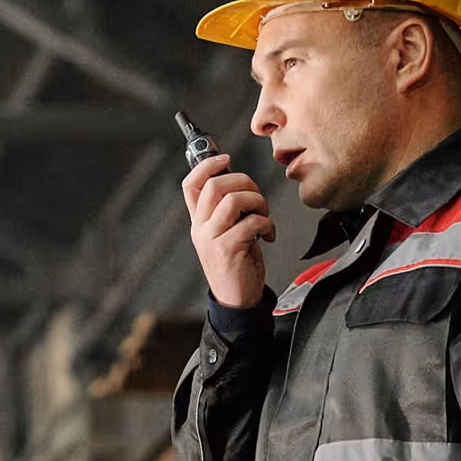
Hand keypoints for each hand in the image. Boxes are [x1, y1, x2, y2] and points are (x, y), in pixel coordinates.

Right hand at [182, 152, 274, 309]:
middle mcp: (201, 229)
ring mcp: (212, 239)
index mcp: (199, 222)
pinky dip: (267, 224)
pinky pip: (251, 222)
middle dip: (243, 181)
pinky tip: (269, 234)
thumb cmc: (236, 266)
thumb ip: (226, 210)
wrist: (237, 301)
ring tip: (264, 215)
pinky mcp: (229, 250)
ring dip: (257, 202)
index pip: (191, 184)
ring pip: (233, 200)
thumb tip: (239, 182)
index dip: (207, 165)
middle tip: (256, 196)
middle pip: (214, 185)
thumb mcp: (225, 234)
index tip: (226, 158)